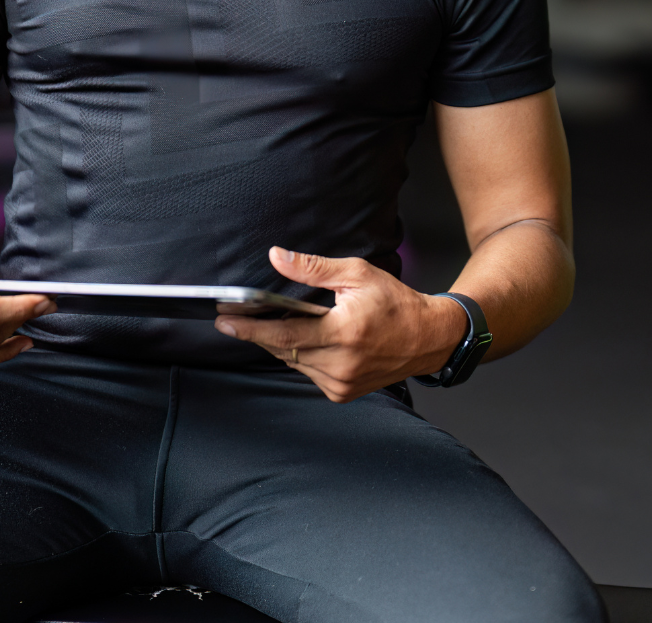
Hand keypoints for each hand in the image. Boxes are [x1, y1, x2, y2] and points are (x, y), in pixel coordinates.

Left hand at [215, 247, 467, 401]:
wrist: (427, 338)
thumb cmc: (395, 303)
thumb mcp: (357, 274)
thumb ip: (314, 268)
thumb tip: (277, 258)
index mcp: (344, 333)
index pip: (283, 334)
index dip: (250, 328)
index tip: (225, 320)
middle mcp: (341, 364)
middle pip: (282, 349)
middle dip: (258, 332)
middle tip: (235, 317)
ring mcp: (340, 383)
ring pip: (293, 362)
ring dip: (280, 343)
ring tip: (272, 322)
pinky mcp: (341, 393)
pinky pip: (307, 372)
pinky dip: (301, 355)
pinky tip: (306, 339)